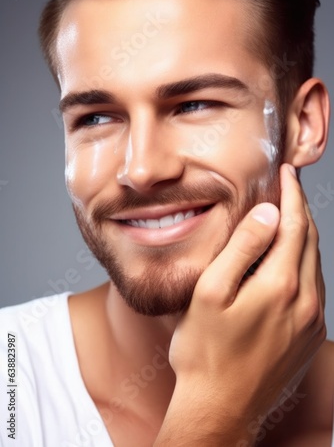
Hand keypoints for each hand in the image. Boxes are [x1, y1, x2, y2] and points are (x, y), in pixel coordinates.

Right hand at [155, 164, 325, 444]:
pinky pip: (314, 288)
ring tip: (290, 217)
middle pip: (310, 241)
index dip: (292, 195)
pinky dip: (305, 263)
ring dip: (304, 235)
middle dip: (301, 209)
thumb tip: (268, 214)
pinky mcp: (309, 336)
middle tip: (291, 187)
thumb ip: (242, 249)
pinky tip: (290, 260)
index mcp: (281, 285)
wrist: (221, 408)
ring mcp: (311, 321)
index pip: (294, 225)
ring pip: (315, 263)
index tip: (288, 174)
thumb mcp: (211, 292)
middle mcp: (305, 301)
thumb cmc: (206, 352)